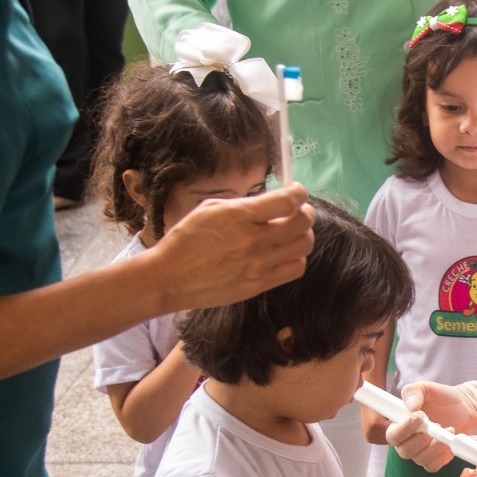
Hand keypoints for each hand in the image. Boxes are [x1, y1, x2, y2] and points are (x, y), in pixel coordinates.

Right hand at [152, 184, 314, 311]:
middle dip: (305, 212)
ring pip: (304, 246)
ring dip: (303, 235)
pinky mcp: (261, 284)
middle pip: (302, 223)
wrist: (171, 277)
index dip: (299, 193)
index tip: (296, 191)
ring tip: (292, 233)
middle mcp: (254, 240)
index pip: (287, 201)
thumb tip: (269, 203)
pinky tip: (284, 253)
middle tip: (298, 211)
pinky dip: (296, 258)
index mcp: (239, 216)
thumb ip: (243, 205)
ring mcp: (260, 264)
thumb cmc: (186, 240)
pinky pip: (296, 269)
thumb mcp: (210, 209)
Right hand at [386, 380, 476, 471]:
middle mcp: (406, 441)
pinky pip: (433, 465)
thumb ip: (414, 392)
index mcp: (399, 424)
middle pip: (405, 450)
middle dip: (421, 439)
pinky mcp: (433, 459)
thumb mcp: (427, 388)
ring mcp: (420, 452)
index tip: (419, 416)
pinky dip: (442, 455)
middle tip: (436, 424)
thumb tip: (411, 405)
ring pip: (420, 459)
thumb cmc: (442, 398)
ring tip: (448, 430)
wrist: (464, 407)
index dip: (403, 429)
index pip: (392, 435)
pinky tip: (450, 442)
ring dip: (436, 446)